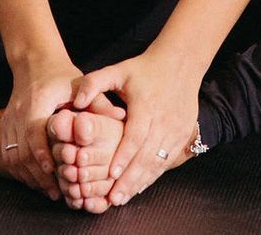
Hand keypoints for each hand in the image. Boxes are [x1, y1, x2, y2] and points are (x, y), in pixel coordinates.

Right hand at [0, 53, 86, 201]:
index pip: (34, 133)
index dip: (42, 154)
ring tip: (49, 191)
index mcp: (37, 102)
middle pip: (21, 151)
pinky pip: (7, 154)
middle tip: (57, 193)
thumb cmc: (61, 75)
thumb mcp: (80, 84)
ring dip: (29, 176)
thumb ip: (98, 102)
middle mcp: (18, 113)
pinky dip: (20, 170)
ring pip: (12, 157)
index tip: (55, 172)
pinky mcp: (4, 126)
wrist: (34, 62)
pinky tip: (36, 180)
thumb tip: (121, 116)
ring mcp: (8, 120)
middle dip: (38, 175)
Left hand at [70, 47, 203, 206]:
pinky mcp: (184, 134)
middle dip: (130, 179)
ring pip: (158, 162)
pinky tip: (139, 187)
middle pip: (146, 156)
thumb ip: (93, 83)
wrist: (181, 63)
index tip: (110, 174)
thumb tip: (76, 102)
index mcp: (146, 106)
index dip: (123, 156)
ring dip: (141, 182)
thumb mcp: (117, 71)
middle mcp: (163, 120)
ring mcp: (176, 129)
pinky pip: (168, 159)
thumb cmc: (145, 69)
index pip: (135, 137)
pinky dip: (153, 175)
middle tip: (113, 198)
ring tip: (123, 198)